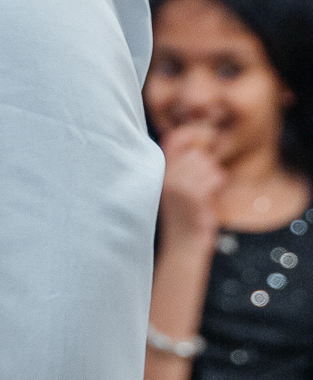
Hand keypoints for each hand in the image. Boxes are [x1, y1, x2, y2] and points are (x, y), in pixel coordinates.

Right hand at [158, 120, 225, 244]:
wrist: (184, 245)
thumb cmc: (186, 215)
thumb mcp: (179, 187)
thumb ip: (185, 164)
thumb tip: (206, 138)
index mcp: (161, 174)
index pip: (174, 139)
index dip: (191, 134)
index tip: (205, 140)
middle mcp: (166, 178)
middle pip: (196, 153)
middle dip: (206, 165)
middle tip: (203, 183)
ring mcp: (178, 187)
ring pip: (207, 164)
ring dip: (212, 176)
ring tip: (206, 192)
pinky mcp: (193, 197)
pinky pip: (214, 177)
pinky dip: (217, 184)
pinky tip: (210, 196)